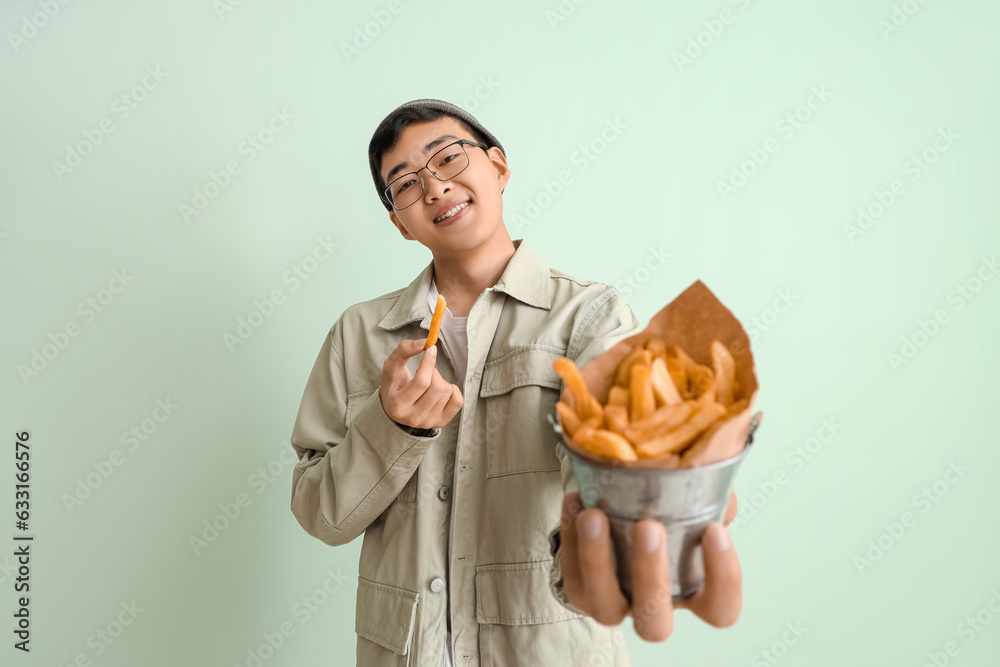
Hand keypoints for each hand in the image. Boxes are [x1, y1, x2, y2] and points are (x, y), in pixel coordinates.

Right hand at [379, 338, 463, 429]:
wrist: (395, 407)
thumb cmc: (394, 384)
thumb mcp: (391, 366)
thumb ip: (404, 350)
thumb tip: (425, 343)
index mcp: (398, 405)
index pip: (421, 382)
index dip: (429, 362)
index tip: (430, 348)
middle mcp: (413, 418)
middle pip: (436, 387)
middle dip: (434, 371)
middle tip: (426, 370)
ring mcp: (428, 422)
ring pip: (447, 392)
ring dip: (441, 380)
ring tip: (430, 382)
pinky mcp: (441, 422)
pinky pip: (458, 401)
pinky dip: (453, 390)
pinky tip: (441, 390)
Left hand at [559, 490, 740, 641]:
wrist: (620, 504)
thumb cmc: (666, 508)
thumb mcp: (692, 497)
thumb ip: (706, 491)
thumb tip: (704, 469)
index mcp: (694, 592)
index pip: (720, 609)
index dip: (722, 578)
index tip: (714, 530)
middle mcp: (654, 607)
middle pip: (655, 625)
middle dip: (650, 576)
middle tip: (648, 527)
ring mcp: (615, 603)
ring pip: (605, 607)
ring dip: (597, 561)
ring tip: (594, 516)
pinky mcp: (580, 589)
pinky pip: (571, 574)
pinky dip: (569, 536)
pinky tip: (575, 501)